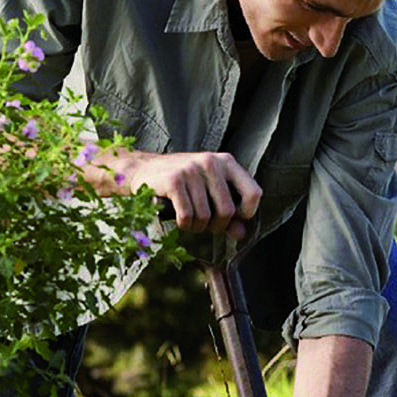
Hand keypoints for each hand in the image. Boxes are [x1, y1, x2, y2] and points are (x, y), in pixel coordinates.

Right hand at [110, 150, 260, 239]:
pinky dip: (184, 225)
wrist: (143, 171)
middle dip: (216, 226)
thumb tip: (241, 234)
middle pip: (227, 211)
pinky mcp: (174, 180)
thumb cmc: (183, 184)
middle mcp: (211, 162)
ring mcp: (192, 169)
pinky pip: (187, 216)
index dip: (246, 213)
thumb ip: (230, 214)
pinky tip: (179, 220)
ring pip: (205, 217)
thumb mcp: (210, 193)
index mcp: (227, 162)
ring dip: (197, 227)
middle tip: (205, 224)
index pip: (254, 193)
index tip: (234, 218)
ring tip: (190, 220)